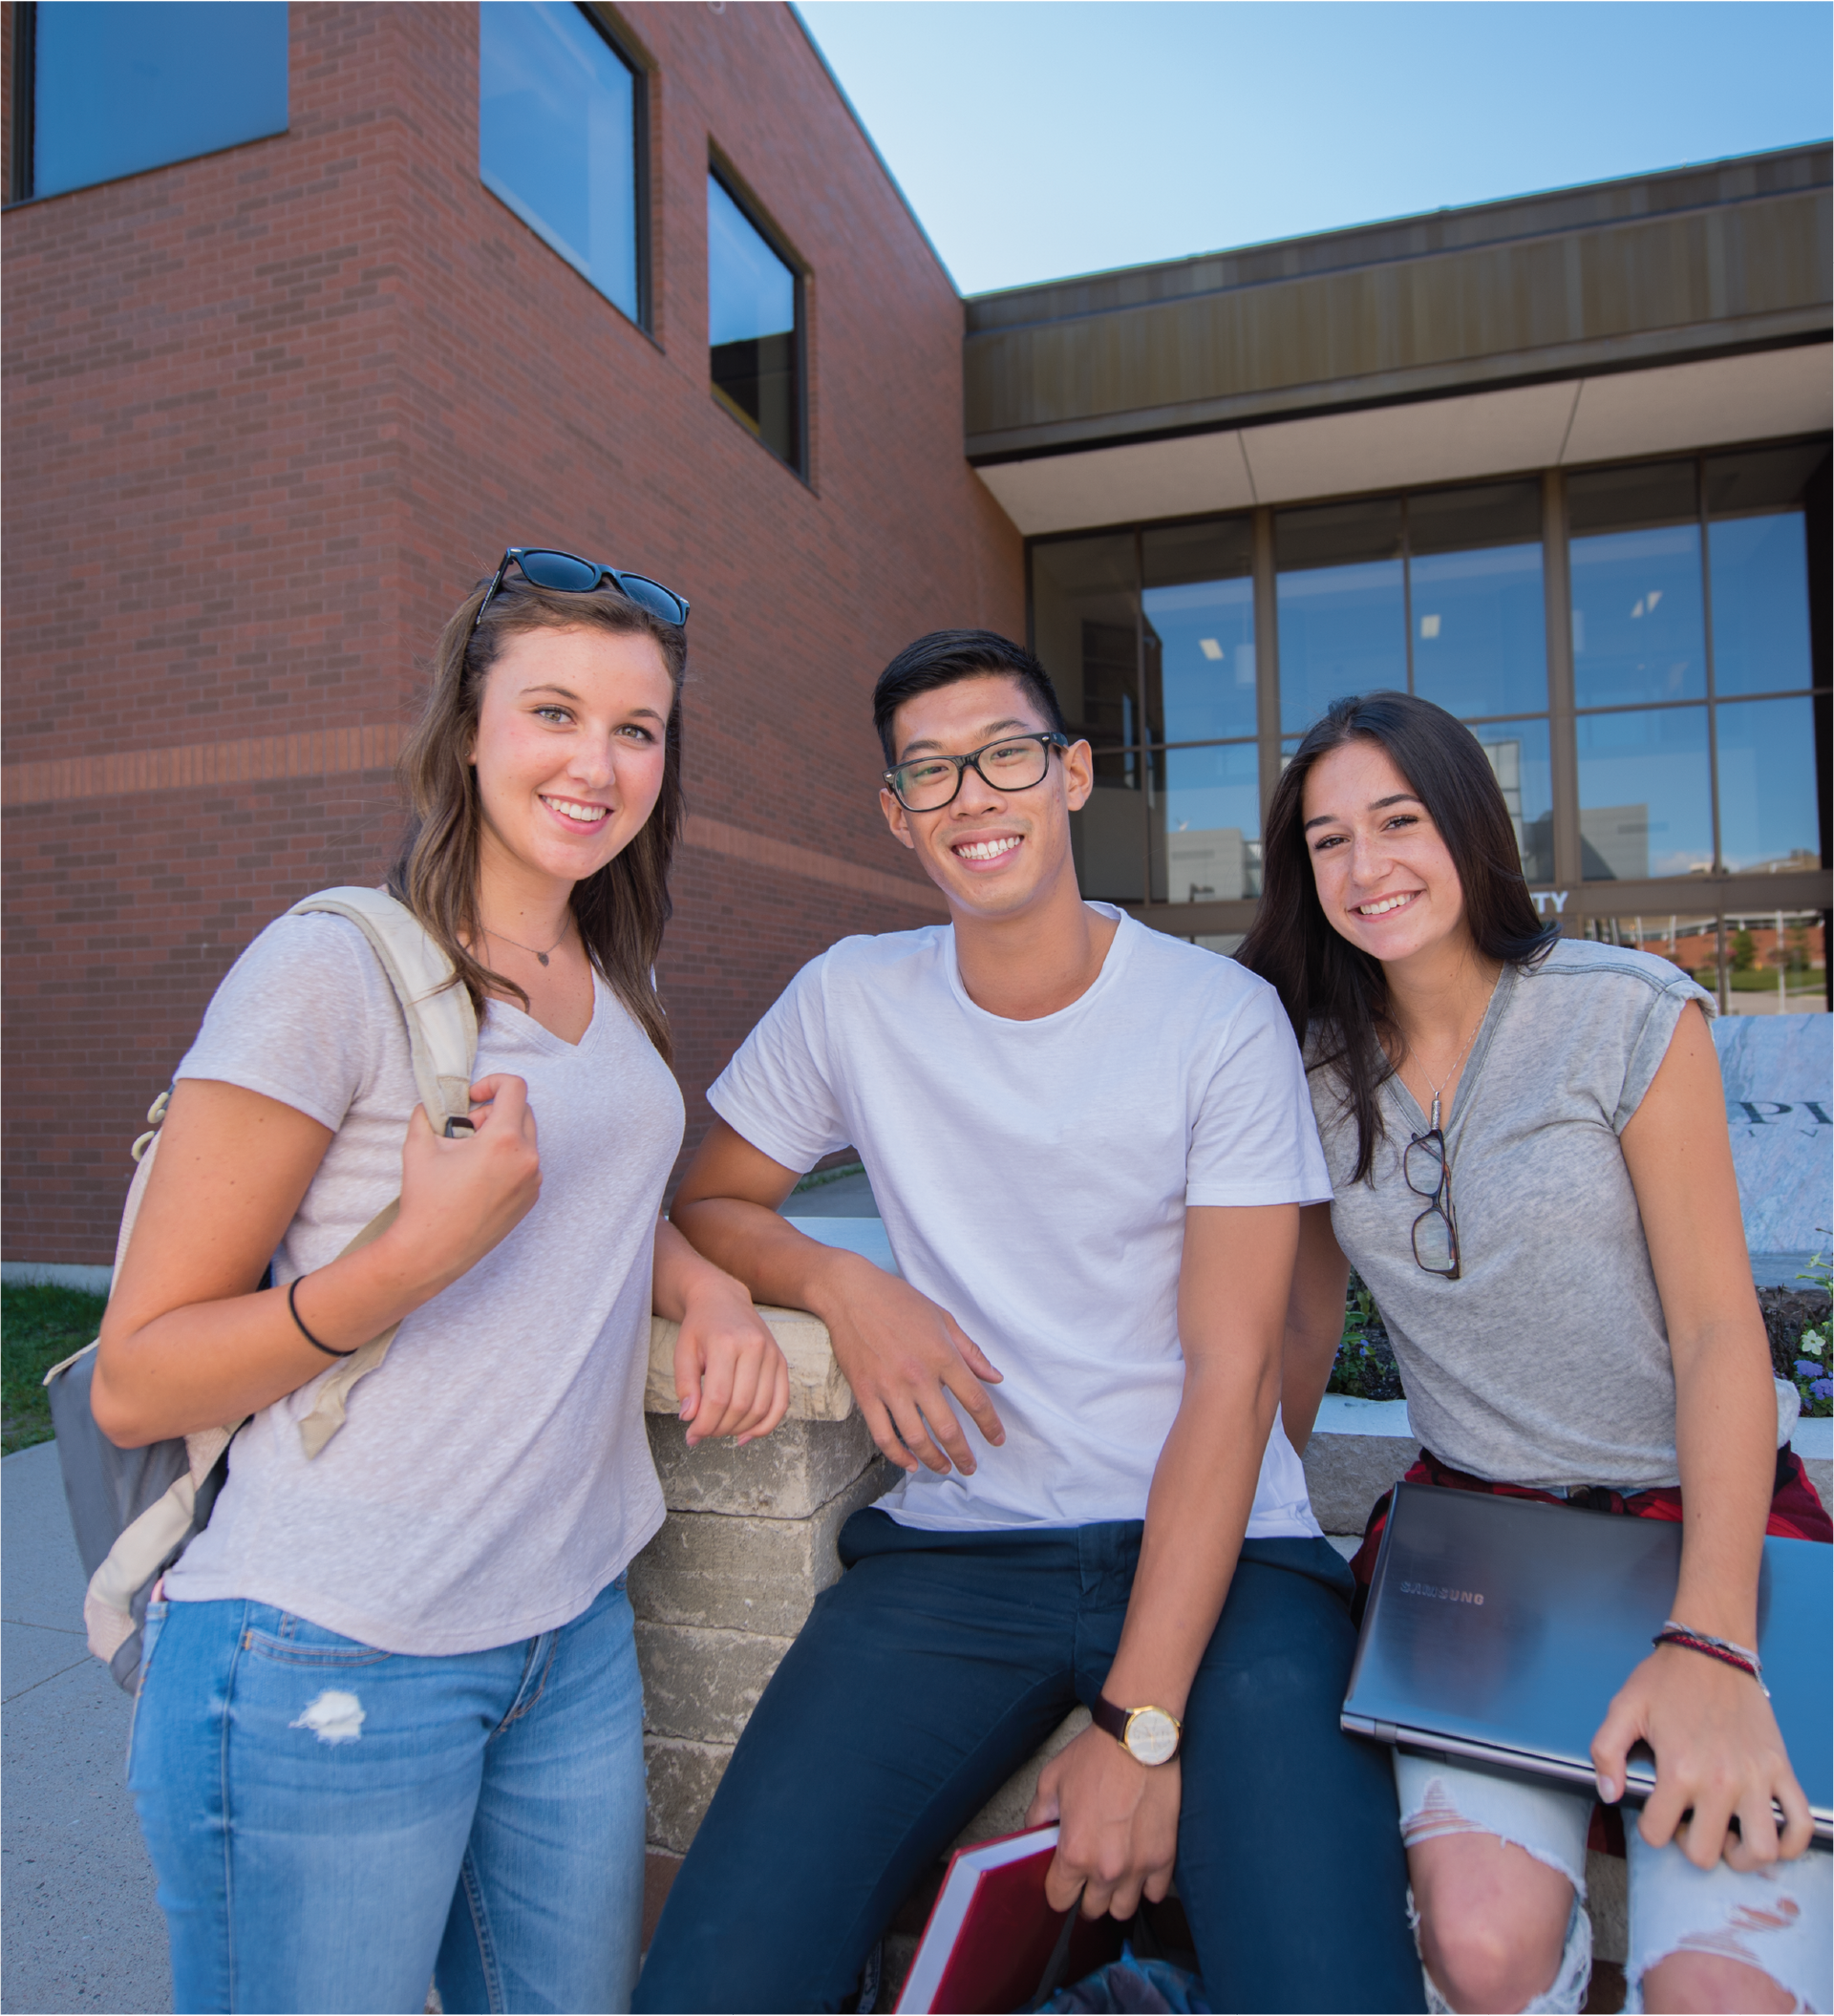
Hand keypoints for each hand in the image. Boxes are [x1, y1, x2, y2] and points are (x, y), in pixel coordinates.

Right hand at [384, 1075, 541, 1295]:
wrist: (432, 1251)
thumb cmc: (426, 1200)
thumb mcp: (418, 1146)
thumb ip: (426, 1114)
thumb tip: (431, 1103)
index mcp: (504, 1140)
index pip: (515, 1088)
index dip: (492, 1083)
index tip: (473, 1098)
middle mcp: (527, 1158)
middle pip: (522, 1111)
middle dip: (494, 1112)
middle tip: (466, 1130)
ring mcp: (533, 1180)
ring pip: (525, 1138)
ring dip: (501, 1136)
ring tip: (470, 1156)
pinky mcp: (531, 1198)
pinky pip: (526, 1164)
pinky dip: (508, 1159)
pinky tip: (480, 1177)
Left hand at [675, 1276, 789, 1446]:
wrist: (723, 1300)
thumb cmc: (700, 1328)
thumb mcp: (683, 1352)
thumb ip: (685, 1386)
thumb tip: (690, 1418)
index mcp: (726, 1343)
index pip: (718, 1397)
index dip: (704, 1423)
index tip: (691, 1434)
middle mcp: (754, 1347)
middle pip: (741, 1405)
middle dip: (719, 1428)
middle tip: (703, 1433)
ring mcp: (772, 1354)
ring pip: (761, 1408)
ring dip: (740, 1429)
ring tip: (721, 1431)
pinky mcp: (782, 1362)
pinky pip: (781, 1403)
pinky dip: (766, 1425)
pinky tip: (747, 1435)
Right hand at [810, 1257, 1003, 1474]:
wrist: (850, 1293)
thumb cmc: (899, 1301)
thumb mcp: (943, 1318)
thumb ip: (971, 1351)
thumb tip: (995, 1378)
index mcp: (942, 1354)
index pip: (975, 1400)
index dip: (990, 1425)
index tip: (997, 1440)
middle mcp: (918, 1375)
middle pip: (948, 1428)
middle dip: (964, 1454)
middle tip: (971, 1467)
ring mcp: (889, 1386)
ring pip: (916, 1438)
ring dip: (933, 1460)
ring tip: (944, 1468)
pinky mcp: (865, 1393)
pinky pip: (882, 1435)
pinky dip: (898, 1455)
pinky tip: (910, 1463)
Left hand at [1026, 1725, 1179, 1919]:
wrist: (1138, 1738)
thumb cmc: (1095, 1756)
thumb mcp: (1052, 1781)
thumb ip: (1038, 1816)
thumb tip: (1035, 1837)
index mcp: (1074, 1853)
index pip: (1059, 1900)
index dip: (1059, 1888)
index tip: (1063, 1878)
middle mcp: (1106, 1868)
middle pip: (1093, 1910)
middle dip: (1087, 1893)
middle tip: (1089, 1871)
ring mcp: (1139, 1866)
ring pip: (1123, 1910)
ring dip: (1116, 1895)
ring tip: (1114, 1871)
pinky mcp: (1165, 1858)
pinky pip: (1155, 1894)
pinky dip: (1146, 1885)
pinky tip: (1138, 1864)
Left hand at [1592, 1642, 1813, 1869]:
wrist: (1711, 1651)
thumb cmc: (1667, 1680)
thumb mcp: (1623, 1709)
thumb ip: (1606, 1752)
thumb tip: (1609, 1794)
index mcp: (1679, 1770)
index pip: (1658, 1833)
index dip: (1651, 1828)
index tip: (1656, 1813)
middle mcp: (1721, 1781)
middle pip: (1707, 1853)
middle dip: (1691, 1845)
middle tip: (1688, 1823)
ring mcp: (1756, 1779)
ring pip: (1761, 1850)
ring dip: (1742, 1855)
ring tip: (1728, 1835)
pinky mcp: (1781, 1771)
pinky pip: (1800, 1825)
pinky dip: (1791, 1843)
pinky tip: (1769, 1834)